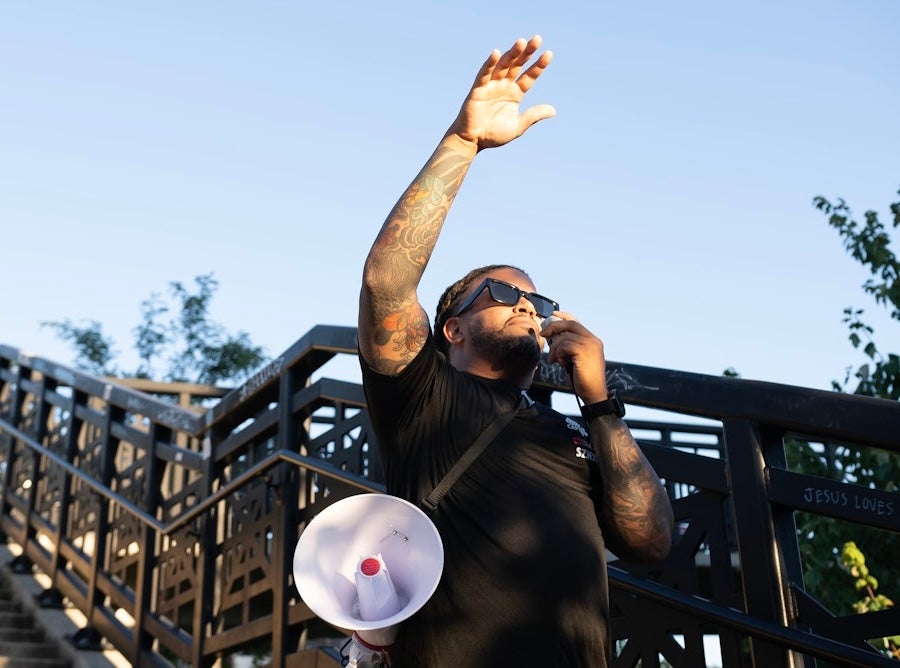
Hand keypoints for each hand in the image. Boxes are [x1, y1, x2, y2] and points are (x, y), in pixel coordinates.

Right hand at [446, 35, 555, 150]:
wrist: (473, 141)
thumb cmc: (493, 135)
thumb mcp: (518, 126)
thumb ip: (533, 116)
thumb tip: (554, 110)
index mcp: (515, 93)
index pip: (529, 76)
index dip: (539, 65)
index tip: (549, 53)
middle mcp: (504, 86)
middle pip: (518, 65)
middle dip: (527, 52)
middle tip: (537, 39)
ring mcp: (491, 85)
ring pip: (503, 66)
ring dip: (512, 53)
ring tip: (522, 42)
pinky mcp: (478, 89)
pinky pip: (484, 74)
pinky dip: (489, 64)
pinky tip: (497, 53)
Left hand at [541, 312, 608, 402]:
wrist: (593, 393)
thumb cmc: (583, 379)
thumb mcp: (574, 359)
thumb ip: (568, 348)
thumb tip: (552, 338)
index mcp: (593, 341)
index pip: (576, 322)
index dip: (564, 316)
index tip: (553, 315)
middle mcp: (593, 340)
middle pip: (570, 324)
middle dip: (554, 327)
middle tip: (543, 334)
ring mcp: (590, 345)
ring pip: (564, 337)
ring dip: (554, 348)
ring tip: (554, 360)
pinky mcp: (584, 352)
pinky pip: (564, 346)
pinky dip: (558, 353)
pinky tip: (560, 363)